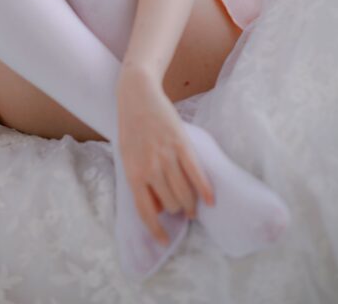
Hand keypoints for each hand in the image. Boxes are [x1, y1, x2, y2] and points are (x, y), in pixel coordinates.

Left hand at [116, 65, 214, 244]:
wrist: (137, 96)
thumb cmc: (131, 128)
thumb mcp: (127, 157)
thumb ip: (139, 181)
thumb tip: (155, 207)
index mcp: (133, 174)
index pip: (146, 212)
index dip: (156, 230)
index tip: (163, 241)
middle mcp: (150, 169)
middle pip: (170, 204)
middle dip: (177, 211)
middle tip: (181, 210)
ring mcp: (167, 157)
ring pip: (184, 193)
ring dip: (191, 205)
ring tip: (193, 208)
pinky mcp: (182, 145)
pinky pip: (196, 173)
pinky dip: (205, 189)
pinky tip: (211, 199)